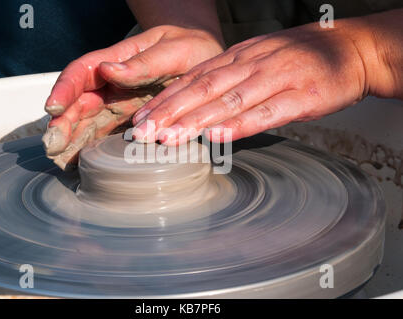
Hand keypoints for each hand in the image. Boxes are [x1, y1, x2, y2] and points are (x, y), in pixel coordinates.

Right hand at [43, 25, 223, 168]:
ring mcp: (119, 104)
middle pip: (79, 103)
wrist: (208, 61)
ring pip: (86, 122)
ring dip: (70, 141)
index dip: (65, 89)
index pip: (82, 72)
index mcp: (118, 60)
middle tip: (52, 145)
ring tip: (59, 160)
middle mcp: (112, 84)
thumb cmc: (191, 48)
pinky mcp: (128, 122)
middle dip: (62, 123)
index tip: (54, 108)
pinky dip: (90, 149)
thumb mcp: (174, 50)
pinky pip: (104, 136)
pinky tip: (79, 163)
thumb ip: (145, 63)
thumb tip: (109, 70)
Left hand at [132, 17, 395, 144]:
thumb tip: (196, 105)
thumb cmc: (299, 59)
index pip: (192, 79)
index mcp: (238, 57)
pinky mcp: (300, 96)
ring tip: (168, 138)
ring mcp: (275, 78)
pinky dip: (240, 124)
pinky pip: (266, 111)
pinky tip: (217, 136)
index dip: (165, 100)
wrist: (351, 48)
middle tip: (142, 133)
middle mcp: (250, 65)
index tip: (141, 120)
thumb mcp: (257, 60)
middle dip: (169, 112)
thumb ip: (228, 79)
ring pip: (228, 100)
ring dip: (195, 120)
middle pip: (202, 89)